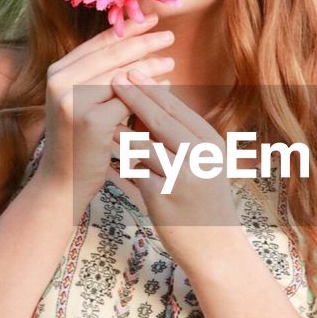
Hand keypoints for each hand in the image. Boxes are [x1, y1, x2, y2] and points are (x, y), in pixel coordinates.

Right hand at [37, 13, 174, 204]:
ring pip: (122, 75)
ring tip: (172, 60)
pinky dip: (151, 92)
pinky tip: (167, 87)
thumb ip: (97, 77)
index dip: (125, 30)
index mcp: (57, 72)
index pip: (97, 44)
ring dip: (150, 65)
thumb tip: (134, 47)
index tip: (151, 19)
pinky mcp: (91, 121)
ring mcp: (73, 100)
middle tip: (169, 34)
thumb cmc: (77, 143)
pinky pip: (130, 100)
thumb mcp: (80, 103)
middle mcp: (60, 82)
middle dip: (142, 41)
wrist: (62, 183)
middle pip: (110, 54)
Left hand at [110, 70, 241, 267]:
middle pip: (161, 119)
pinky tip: (105, 158)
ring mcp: (182, 176)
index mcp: (211, 143)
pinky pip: (133, 171)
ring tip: (100, 117)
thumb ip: (183, 137)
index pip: (177, 108)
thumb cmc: (205, 201)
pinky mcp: (163, 196)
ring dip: (121, 130)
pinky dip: (119, 163)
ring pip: (143, 143)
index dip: (151, 89)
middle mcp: (200, 156)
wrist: (216, 246)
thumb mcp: (204, 164)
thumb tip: (151, 106)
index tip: (130, 70)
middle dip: (134, 96)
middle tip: (112, 78)